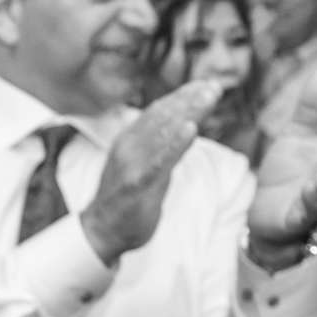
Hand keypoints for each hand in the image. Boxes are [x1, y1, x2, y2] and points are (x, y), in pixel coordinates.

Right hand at [79, 81, 218, 262]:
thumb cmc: (126, 199)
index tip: (205, 85)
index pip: (158, 111)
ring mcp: (132, 164)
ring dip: (188, 112)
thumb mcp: (145, 165)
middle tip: (214, 87)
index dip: (182, 96)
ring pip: (163, 132)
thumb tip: (186, 126)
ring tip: (208, 97)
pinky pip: (159, 160)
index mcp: (129, 139)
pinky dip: (175, 143)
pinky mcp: (138, 183)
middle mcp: (129, 146)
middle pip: (163, 117)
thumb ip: (162, 145)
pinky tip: (190, 129)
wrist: (102, 231)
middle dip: (189, 100)